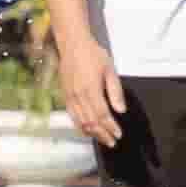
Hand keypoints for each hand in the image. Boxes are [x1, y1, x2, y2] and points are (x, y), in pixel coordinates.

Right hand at [53, 21, 124, 149]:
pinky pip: (72, 116)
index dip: (111, 127)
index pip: (102, 115)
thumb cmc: (93, 54)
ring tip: (102, 139)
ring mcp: (70, 97)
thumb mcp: (110, 70)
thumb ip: (115, 91)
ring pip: (80, 122)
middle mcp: (79, 96)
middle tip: (112, 142)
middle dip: (102, 134)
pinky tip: (87, 130)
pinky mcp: (64, 95)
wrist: (72, 44)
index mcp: (91, 90)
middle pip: (91, 122)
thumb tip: (121, 110)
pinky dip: (80, 126)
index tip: (119, 134)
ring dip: (92, 133)